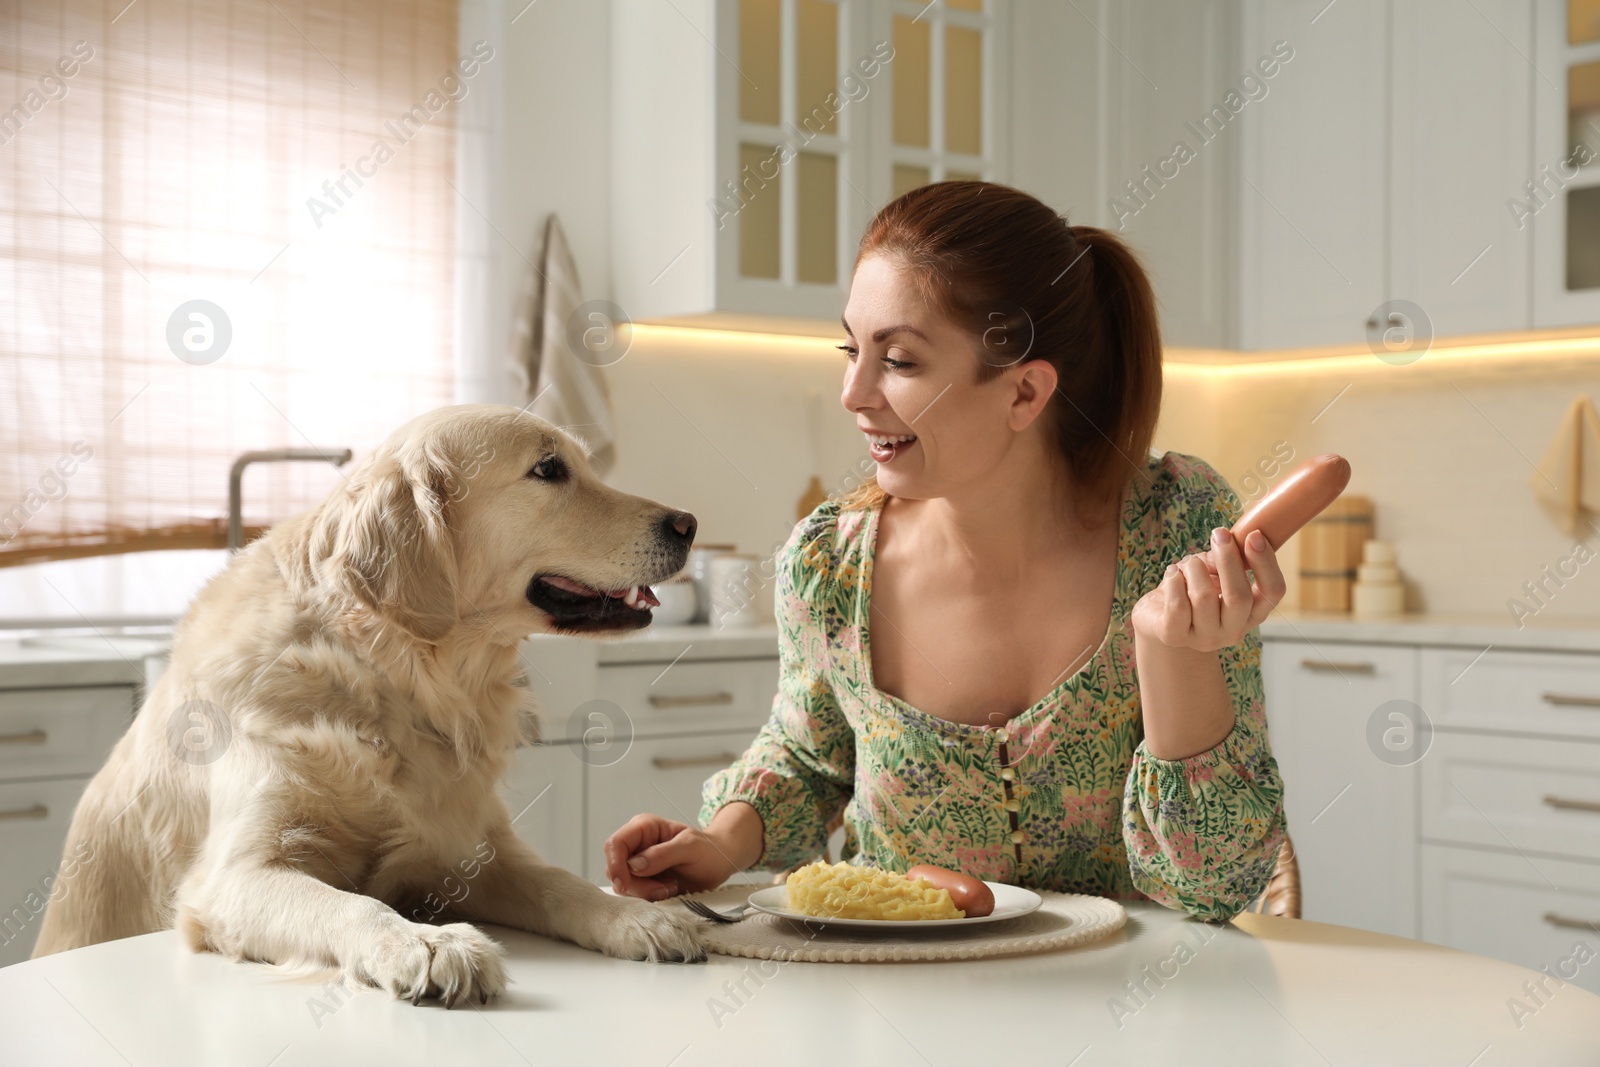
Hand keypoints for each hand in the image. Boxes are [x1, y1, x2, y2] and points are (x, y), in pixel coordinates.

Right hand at [602, 812, 748, 899]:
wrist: (719, 864)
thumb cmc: (708, 850)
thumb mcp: (690, 847)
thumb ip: (663, 854)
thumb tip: (634, 865)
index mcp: (644, 827)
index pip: (616, 843)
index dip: (615, 864)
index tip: (625, 884)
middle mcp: (636, 845)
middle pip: (615, 868)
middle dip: (636, 884)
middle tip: (663, 889)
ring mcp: (638, 865)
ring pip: (623, 885)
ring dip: (645, 893)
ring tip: (671, 888)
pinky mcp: (643, 882)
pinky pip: (634, 894)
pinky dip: (649, 898)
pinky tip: (669, 892)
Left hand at [1130, 526, 1285, 651]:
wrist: (1159, 616)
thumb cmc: (1193, 588)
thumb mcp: (1214, 571)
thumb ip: (1224, 560)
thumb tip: (1227, 543)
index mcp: (1252, 613)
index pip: (1272, 592)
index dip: (1266, 563)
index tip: (1254, 536)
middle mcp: (1232, 631)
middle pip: (1239, 597)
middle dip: (1229, 559)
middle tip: (1219, 534)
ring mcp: (1204, 638)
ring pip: (1203, 596)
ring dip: (1194, 568)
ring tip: (1188, 563)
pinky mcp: (1174, 636)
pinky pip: (1177, 604)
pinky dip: (1174, 579)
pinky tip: (1172, 574)